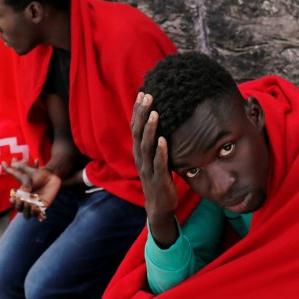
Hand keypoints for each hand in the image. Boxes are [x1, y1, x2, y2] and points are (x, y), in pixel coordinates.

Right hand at [3, 159, 60, 219]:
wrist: (50, 176)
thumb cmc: (37, 176)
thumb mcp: (28, 178)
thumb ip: (23, 185)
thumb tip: (21, 193)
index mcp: (21, 196)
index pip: (14, 203)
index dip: (13, 202)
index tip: (12, 198)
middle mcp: (27, 202)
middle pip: (20, 210)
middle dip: (19, 206)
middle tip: (23, 199)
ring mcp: (35, 206)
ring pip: (27, 215)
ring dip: (27, 211)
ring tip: (29, 203)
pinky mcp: (43, 207)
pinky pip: (38, 215)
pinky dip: (36, 213)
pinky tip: (36, 207)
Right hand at [132, 92, 179, 247]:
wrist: (159, 205)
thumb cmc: (158, 177)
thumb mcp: (155, 156)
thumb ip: (156, 140)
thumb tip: (163, 119)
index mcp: (139, 151)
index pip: (136, 126)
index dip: (138, 110)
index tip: (143, 92)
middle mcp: (140, 157)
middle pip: (138, 132)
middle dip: (142, 113)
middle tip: (148, 96)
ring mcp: (148, 168)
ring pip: (146, 146)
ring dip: (150, 129)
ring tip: (155, 113)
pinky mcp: (158, 179)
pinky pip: (158, 163)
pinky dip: (160, 151)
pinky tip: (163, 140)